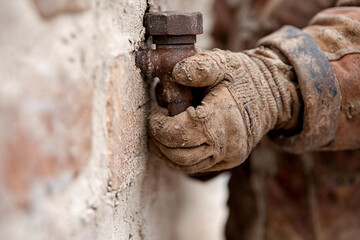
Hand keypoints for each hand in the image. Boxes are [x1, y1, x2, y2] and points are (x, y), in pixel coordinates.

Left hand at [149, 48, 299, 173]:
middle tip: (155, 123)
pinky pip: (198, 167)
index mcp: (221, 118)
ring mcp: (229, 156)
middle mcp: (226, 143)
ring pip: (186, 166)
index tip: (155, 113)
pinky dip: (181, 158)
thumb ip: (199, 67)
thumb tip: (175, 74)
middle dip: (159, 141)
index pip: (179, 133)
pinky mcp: (230, 161)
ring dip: (166, 153)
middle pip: (179, 155)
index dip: (159, 126)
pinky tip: (176, 142)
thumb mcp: (222, 62)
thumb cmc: (243, 77)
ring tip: (161, 134)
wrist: (273, 95)